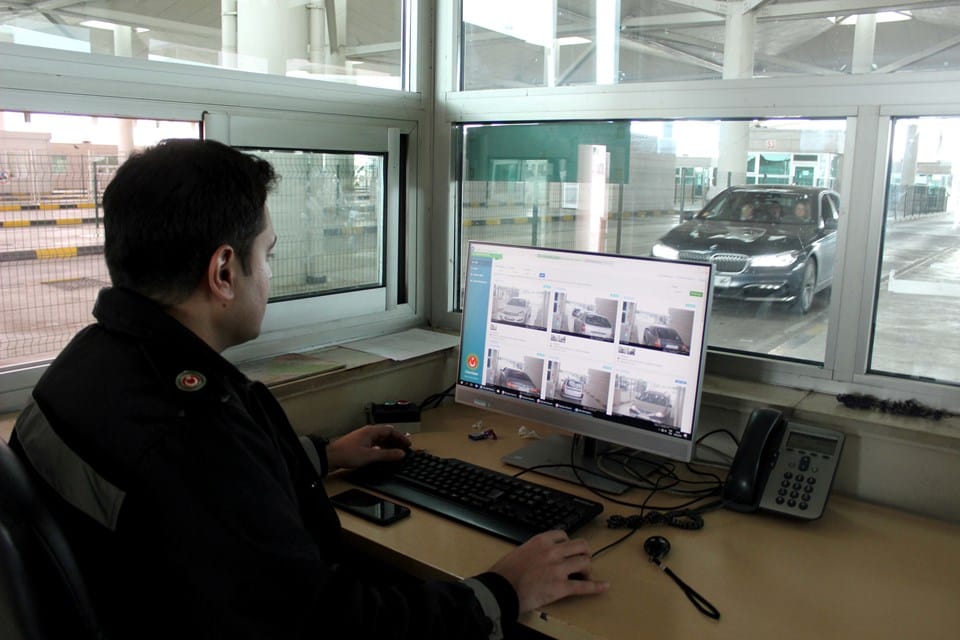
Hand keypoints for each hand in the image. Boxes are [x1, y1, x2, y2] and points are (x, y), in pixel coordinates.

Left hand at [326, 424, 410, 470]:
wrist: (330, 457)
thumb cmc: (347, 454)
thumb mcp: (370, 455)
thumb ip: (387, 454)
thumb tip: (400, 453)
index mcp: (371, 431)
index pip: (390, 430)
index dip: (400, 437)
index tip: (407, 444)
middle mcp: (367, 432)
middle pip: (386, 434)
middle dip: (396, 441)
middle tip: (404, 449)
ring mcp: (363, 438)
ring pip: (380, 439)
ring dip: (389, 445)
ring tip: (396, 453)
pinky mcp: (359, 445)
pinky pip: (374, 444)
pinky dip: (381, 448)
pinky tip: (382, 455)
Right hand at [489, 530, 607, 612]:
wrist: (501, 589)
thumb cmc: (504, 573)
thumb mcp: (519, 552)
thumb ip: (533, 550)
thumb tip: (538, 556)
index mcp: (541, 541)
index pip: (564, 535)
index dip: (569, 543)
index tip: (569, 550)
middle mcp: (553, 552)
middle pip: (580, 545)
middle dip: (585, 552)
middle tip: (584, 560)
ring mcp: (559, 569)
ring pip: (585, 562)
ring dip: (588, 568)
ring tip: (586, 575)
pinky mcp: (561, 587)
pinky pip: (583, 586)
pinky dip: (596, 586)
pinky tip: (604, 586)